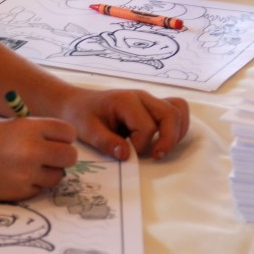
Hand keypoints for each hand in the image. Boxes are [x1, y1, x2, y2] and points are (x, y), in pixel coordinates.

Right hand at [0, 118, 77, 200]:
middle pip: (70, 156)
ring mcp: (28, 173)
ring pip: (58, 175)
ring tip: (29, 167)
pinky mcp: (22, 191)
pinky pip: (41, 189)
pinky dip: (34, 184)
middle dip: (63, 157)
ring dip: (49, 172)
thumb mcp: (12, 125)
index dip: (64, 137)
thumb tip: (61, 144)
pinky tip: (17, 176)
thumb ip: (37, 132)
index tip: (57, 140)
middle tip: (50, 157)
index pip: (68, 132)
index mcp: (31, 128)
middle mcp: (33, 150)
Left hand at [59, 89, 188, 160]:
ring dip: (176, 132)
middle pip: (170, 114)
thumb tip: (126, 155)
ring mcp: (148, 99)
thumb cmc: (80, 114)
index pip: (147, 126)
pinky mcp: (151, 105)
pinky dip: (177, 125)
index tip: (127, 153)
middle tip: (156, 156)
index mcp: (125, 100)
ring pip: (178, 109)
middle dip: (168, 139)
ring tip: (161, 149)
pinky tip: (164, 140)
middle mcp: (141, 96)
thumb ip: (106, 142)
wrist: (75, 102)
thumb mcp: (87, 130)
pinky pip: (175, 109)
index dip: (141, 145)